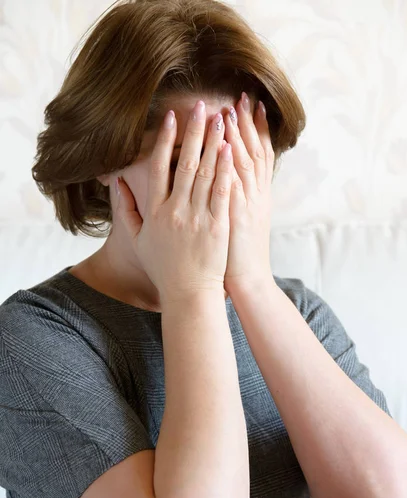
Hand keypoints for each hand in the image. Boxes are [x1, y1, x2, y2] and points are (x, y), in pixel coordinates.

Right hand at [115, 101, 233, 303]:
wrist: (189, 295)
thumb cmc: (163, 268)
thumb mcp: (138, 240)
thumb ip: (124, 210)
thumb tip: (115, 182)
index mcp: (155, 212)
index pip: (159, 168)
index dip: (165, 140)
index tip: (172, 117)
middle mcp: (175, 211)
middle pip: (184, 163)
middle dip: (194, 131)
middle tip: (202, 105)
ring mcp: (197, 218)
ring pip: (205, 173)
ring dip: (214, 143)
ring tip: (222, 118)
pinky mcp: (218, 227)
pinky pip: (222, 193)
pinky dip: (226, 170)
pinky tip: (231, 149)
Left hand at [222, 92, 274, 292]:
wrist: (247, 278)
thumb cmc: (239, 252)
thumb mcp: (246, 220)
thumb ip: (238, 196)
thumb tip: (233, 178)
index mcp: (256, 193)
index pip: (258, 154)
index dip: (255, 129)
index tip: (251, 105)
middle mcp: (255, 194)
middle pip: (254, 151)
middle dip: (248, 123)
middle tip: (242, 96)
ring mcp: (246, 203)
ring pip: (245, 163)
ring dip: (239, 135)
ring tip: (232, 109)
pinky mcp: (235, 215)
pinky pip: (234, 184)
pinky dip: (231, 164)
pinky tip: (227, 144)